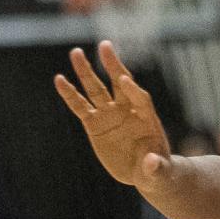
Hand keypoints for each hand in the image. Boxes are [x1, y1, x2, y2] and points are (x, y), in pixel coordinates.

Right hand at [55, 41, 172, 189]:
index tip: (124, 79)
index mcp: (147, 118)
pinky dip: (70, 94)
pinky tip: (59, 80)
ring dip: (86, 72)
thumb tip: (150, 162)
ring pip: (96, 90)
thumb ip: (156, 168)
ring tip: (76, 52)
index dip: (133, 90)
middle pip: (119, 84)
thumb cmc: (157, 170)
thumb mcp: (160, 173)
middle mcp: (127, 111)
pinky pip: (80, 107)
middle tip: (105, 46)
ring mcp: (109, 115)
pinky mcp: (94, 124)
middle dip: (113, 65)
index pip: (140, 99)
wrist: (144, 172)